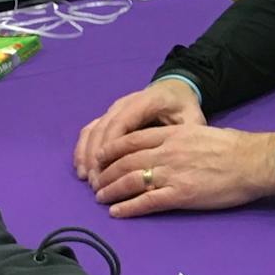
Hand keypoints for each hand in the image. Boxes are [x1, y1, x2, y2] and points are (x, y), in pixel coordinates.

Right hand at [75, 79, 207, 178]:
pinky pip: (90, 131)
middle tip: (97, 184)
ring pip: (93, 130)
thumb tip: (175, 158)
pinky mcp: (108, 116)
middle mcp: (125, 103)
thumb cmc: (183, 108)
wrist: (174, 90)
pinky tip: (82, 170)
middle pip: (103, 129)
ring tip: (89, 180)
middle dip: (96, 157)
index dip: (111, 146)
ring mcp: (114, 109)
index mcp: (146, 101)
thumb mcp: (192, 119)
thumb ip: (185, 136)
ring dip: (87, 156)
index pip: (122, 123)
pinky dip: (83, 150)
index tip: (105, 169)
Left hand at [88, 125, 274, 217]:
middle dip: (105, 172)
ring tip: (100, 198)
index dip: (110, 149)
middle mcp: (166, 152)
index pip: (130, 140)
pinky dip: (128, 208)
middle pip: (124, 161)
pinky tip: (117, 212)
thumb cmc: (231, 147)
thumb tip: (162, 148)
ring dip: (111, 190)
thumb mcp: (199, 132)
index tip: (99, 157)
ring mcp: (171, 174)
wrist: (251, 162)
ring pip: (130, 181)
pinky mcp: (180, 195)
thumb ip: (177, 139)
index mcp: (171, 135)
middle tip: (94, 182)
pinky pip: (146, 202)